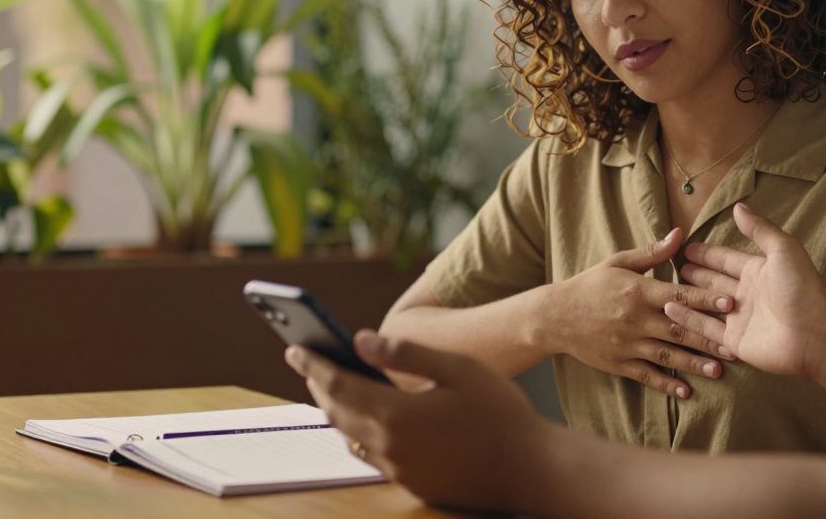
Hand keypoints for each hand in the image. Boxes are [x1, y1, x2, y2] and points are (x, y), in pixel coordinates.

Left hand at [285, 331, 556, 512]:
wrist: (532, 470)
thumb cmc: (501, 413)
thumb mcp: (458, 368)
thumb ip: (406, 354)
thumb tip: (359, 340)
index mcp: (396, 415)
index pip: (337, 385)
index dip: (313, 364)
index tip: (294, 346)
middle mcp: (389, 448)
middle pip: (337, 412)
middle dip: (318, 384)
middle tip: (306, 360)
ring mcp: (400, 471)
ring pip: (350, 436)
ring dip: (335, 409)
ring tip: (330, 384)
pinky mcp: (413, 485)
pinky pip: (371, 455)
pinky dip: (358, 430)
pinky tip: (366, 417)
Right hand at [542, 228, 734, 396]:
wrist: (555, 316)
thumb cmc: (590, 285)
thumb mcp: (618, 262)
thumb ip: (652, 252)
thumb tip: (680, 234)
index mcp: (637, 290)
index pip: (678, 296)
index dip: (706, 300)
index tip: (731, 304)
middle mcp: (634, 318)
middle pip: (677, 329)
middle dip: (708, 338)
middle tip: (735, 346)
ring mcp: (626, 343)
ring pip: (666, 355)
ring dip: (693, 364)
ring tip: (718, 371)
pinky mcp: (618, 363)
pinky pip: (646, 375)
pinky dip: (666, 384)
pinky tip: (685, 392)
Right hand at [667, 203, 825, 377]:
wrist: (813, 333)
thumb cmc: (801, 288)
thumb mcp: (783, 250)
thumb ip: (759, 229)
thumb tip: (738, 206)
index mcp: (757, 271)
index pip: (726, 259)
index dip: (707, 253)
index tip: (686, 247)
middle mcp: (747, 294)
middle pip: (714, 281)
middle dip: (695, 273)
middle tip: (673, 266)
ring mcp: (739, 318)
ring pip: (706, 304)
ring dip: (688, 295)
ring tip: (666, 287)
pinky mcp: (734, 340)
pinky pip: (705, 327)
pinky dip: (688, 318)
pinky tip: (670, 307)